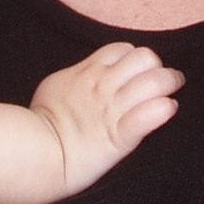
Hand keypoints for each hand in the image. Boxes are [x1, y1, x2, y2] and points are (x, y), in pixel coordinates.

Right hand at [29, 43, 180, 191]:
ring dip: (168, 85)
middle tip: (162, 80)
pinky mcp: (121, 136)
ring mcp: (113, 110)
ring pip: (154, 82)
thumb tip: (87, 76)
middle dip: (158, 67)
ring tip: (169, 94)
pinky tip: (167, 111)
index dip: (135, 58)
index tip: (138, 72)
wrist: (35, 152)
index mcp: (88, 72)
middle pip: (145, 58)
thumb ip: (77, 77)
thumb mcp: (56, 86)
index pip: (123, 50)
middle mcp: (103, 86)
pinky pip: (151, 115)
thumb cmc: (41, 122)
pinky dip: (164, 110)